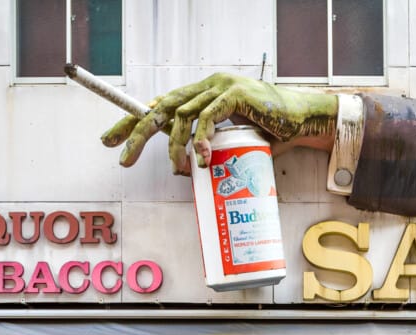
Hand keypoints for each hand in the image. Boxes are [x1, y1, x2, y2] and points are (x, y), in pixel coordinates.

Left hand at [101, 73, 338, 175]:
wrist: (303, 121)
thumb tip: (187, 168)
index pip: (161, 106)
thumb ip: (210, 148)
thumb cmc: (271, 133)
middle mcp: (208, 86)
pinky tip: (202, 159)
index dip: (134, 123)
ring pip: (181, 115)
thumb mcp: (233, 143)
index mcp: (204, 94)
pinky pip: (206, 118)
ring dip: (174, 145)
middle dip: (136, 132)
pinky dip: (200, 140)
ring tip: (177, 166)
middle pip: (162, 107)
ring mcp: (221, 87)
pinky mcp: (234, 94)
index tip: (112, 141)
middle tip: (121, 155)